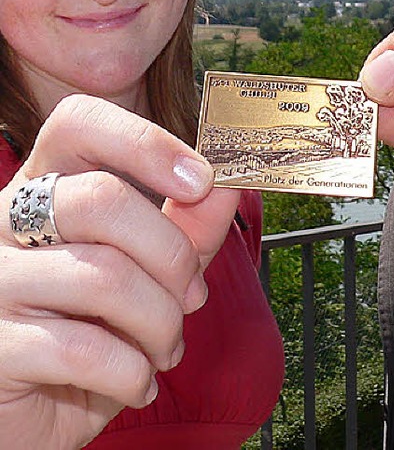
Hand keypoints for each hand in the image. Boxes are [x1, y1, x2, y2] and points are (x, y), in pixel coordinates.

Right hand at [0, 94, 238, 449]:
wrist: (35, 411)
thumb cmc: (93, 327)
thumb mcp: (148, 268)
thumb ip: (188, 224)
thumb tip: (231, 182)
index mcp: (44, 185)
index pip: (78, 122)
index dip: (145, 142)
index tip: (201, 180)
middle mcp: (7, 221)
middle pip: (102, 199)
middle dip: (171, 253)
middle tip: (192, 294)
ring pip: (103, 277)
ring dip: (160, 322)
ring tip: (165, 346)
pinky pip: (84, 350)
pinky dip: (132, 373)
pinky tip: (137, 381)